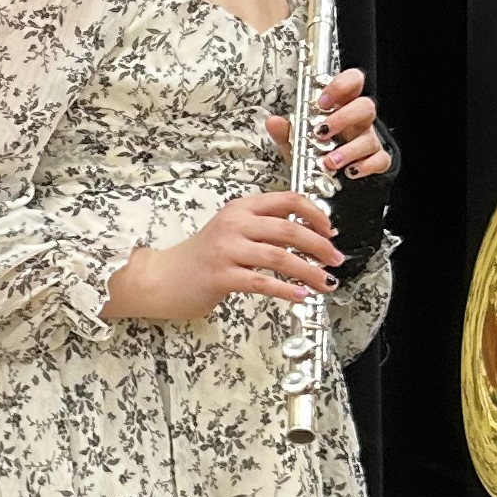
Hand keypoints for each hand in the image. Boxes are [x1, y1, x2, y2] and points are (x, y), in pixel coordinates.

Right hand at [113, 192, 340, 321]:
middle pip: (289, 229)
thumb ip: (263, 229)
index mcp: (240, 208)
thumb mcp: (231, 232)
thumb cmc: (200, 258)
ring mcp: (226, 250)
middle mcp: (234, 224)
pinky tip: (301, 296)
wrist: (161, 279)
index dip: (315, 214)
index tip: (330, 230)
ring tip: (326, 282)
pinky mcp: (221, 276)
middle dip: (320, 245)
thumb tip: (307, 236)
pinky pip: (262, 283)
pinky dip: (287, 290)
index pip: (287, 199)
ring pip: (280, 257)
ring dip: (309, 271)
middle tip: (336, 259)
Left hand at [261, 66, 388, 180]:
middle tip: (321, 132)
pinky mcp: (376, 160)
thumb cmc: (315, 153)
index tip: (322, 101)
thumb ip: (287, 131)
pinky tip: (349, 172)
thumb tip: (273, 122)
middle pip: (365, 106)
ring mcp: (369, 140)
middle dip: (343, 118)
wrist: (327, 180)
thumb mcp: (297, 142)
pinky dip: (365, 166)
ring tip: (329, 161)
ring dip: (348, 149)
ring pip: (370, 137)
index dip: (341, 86)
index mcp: (341, 107)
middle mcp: (358, 121)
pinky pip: (379, 160)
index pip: (352, 82)